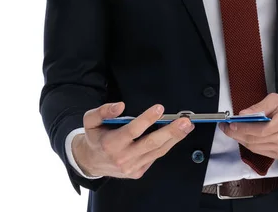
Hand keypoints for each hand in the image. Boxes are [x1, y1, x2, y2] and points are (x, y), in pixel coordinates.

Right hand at [72, 102, 194, 178]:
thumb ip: (103, 111)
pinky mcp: (138, 172)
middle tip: (184, 121)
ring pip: (157, 151)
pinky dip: (167, 145)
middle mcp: (123, 157)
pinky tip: (176, 135)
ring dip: (174, 138)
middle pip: (151, 143)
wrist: (92, 162)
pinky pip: (155, 157)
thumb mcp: (91, 120)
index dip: (146, 119)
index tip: (159, 108)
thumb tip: (119, 106)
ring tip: (187, 126)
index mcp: (111, 144)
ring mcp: (132, 167)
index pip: (132, 130)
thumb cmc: (95, 137)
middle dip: (170, 131)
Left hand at [219, 93, 277, 159]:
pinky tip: (244, 136)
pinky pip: (260, 151)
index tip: (230, 124)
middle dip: (237, 134)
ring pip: (256, 148)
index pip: (261, 130)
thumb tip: (242, 115)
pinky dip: (250, 144)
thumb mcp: (275, 99)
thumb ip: (258, 107)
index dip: (244, 128)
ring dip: (241, 140)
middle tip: (225, 127)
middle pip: (256, 140)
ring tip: (231, 131)